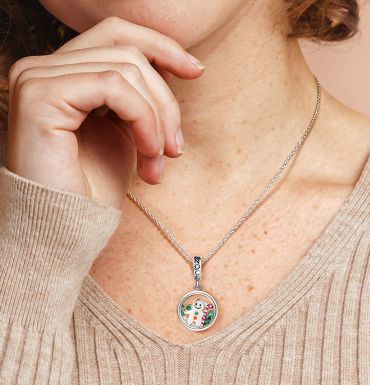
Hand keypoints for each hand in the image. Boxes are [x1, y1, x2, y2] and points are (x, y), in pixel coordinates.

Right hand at [6, 16, 204, 208]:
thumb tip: (169, 67)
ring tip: (160, 160)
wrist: (68, 227)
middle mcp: (42, 68)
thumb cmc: (95, 187)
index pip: (116, 34)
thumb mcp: (126, 132)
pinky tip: (148, 153)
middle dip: (165, 100)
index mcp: (62, 74)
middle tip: (177, 147)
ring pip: (126, 69)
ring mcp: (37, 78)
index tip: (196, 70)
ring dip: (158, 118)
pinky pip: (114, 87)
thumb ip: (139, 97)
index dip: (161, 46)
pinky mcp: (40, 96)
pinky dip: (144, 119)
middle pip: (127, 51)